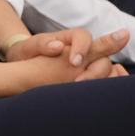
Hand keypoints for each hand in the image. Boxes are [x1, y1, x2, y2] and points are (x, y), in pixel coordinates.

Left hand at [12, 29, 129, 90]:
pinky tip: (101, 99)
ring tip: (90, 94)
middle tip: (79, 82)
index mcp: (69, 38)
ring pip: (109, 71)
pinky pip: (108, 82)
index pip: (83, 36)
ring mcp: (90, 65)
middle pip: (101, 56)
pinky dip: (109, 89)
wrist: (25, 64)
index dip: (82, 47)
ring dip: (105, 82)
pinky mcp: (91, 79)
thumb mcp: (30, 47)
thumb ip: (42, 44)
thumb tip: (57, 46)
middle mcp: (84, 50)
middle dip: (94, 71)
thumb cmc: (28, 53)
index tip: (74, 63)